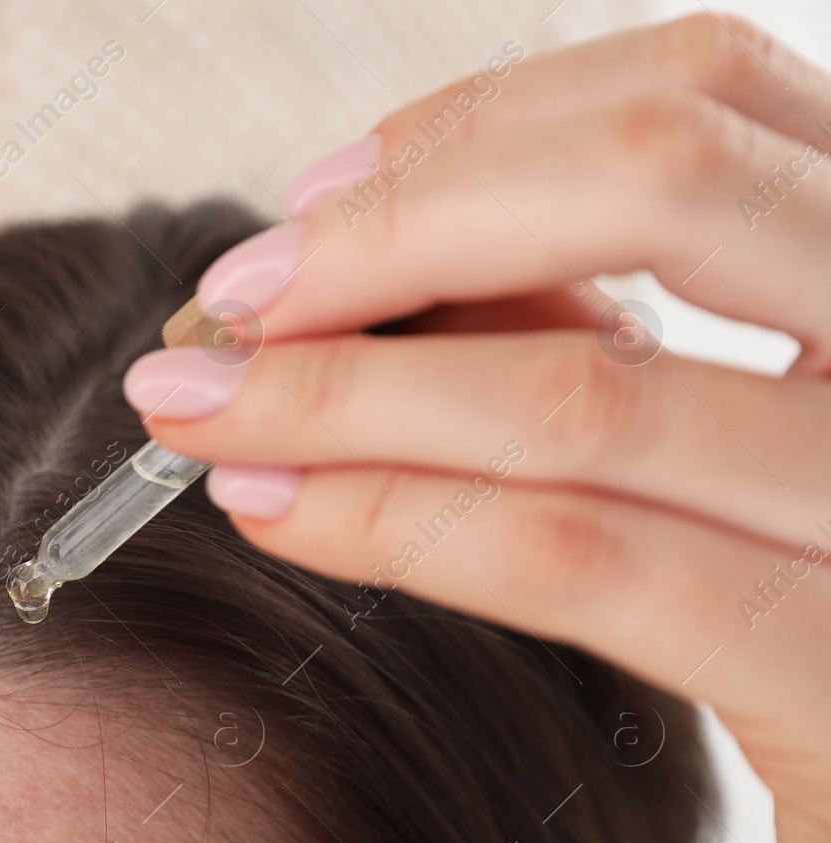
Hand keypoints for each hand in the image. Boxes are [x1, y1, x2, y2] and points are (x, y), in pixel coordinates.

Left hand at [125, 13, 830, 842]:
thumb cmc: (809, 621)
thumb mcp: (725, 448)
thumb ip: (598, 345)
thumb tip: (376, 280)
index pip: (700, 95)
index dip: (476, 128)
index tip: (314, 206)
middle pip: (652, 180)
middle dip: (389, 234)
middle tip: (226, 308)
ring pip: (583, 391)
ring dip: (340, 392)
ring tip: (198, 415)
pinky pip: (579, 559)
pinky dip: (394, 519)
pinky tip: (276, 511)